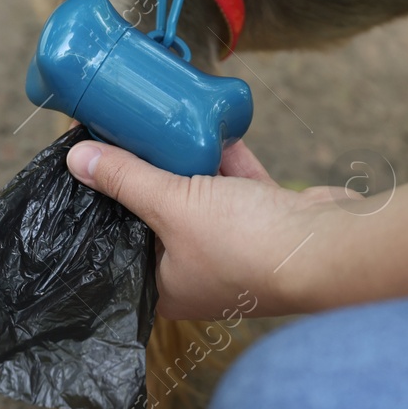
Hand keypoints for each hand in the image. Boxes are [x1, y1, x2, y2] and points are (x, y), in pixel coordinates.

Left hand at [65, 137, 344, 318]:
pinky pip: (237, 183)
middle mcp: (195, 271)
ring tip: (160, 122)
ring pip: (198, 195)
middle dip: (143, 175)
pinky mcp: (266, 220)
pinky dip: (226, 157)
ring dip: (185, 161)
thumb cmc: (246, 245)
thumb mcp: (173, 205)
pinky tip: (211, 126)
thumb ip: (126, 178)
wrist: (330, 247)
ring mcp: (233, 245)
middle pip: (156, 216)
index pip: (116, 243)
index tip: (88, 163)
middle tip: (118, 132)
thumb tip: (77, 157)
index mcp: (163, 287)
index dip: (100, 204)